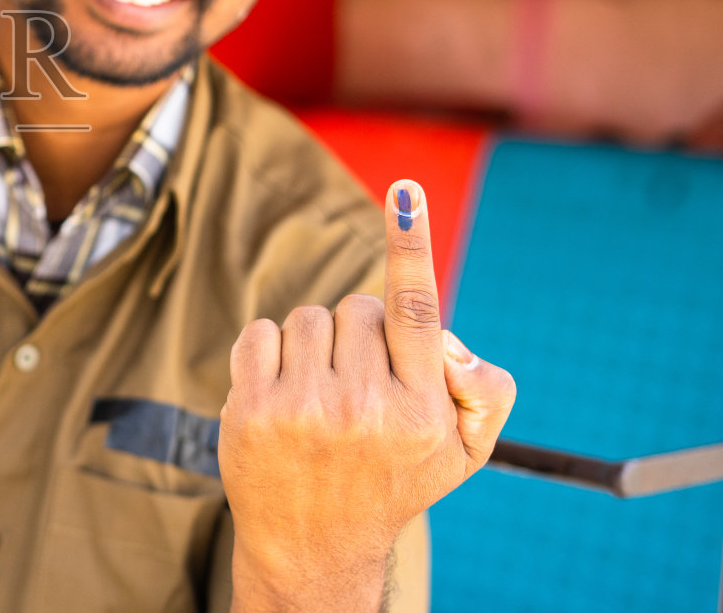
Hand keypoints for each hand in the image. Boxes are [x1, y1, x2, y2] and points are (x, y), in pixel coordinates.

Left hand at [217, 179, 516, 611]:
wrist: (315, 544)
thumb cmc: (394, 479)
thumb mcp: (463, 450)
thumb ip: (485, 389)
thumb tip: (448, 341)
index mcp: (421, 411)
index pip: (417, 312)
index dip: (411, 244)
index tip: (405, 191)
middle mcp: (363, 409)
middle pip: (358, 310)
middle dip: (361, 336)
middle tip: (360, 387)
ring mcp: (302, 410)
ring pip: (309, 319)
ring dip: (316, 345)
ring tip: (322, 395)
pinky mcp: (251, 410)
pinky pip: (260, 332)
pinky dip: (270, 352)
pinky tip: (282, 392)